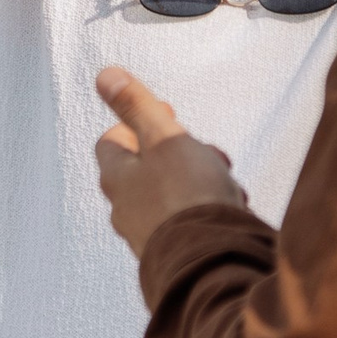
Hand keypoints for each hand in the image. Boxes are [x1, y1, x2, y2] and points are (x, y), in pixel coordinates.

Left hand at [93, 67, 247, 255]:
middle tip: (206, 153)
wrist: (212, 262)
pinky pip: (189, 221)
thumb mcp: (164, 138)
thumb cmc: (187, 197)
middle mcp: (126, 209)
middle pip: (148, 168)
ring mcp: (149, 235)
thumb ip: (136, 106)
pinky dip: (208, 209)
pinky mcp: (175, 254)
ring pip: (173, 194)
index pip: (113, 140)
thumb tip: (105, 75)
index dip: (138, 123)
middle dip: (181, 153)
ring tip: (225, 183)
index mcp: (116, 177)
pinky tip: (232, 209)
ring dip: (200, 181)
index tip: (169, 117)